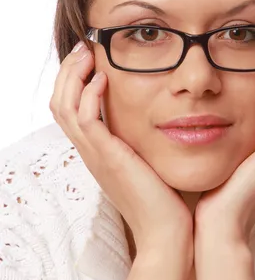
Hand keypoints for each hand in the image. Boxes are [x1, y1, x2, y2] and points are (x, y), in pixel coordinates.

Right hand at [49, 41, 193, 263]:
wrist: (169, 233)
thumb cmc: (166, 201)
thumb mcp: (150, 164)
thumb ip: (145, 142)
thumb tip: (162, 121)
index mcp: (98, 152)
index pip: (71, 110)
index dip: (75, 82)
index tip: (92, 58)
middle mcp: (91, 153)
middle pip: (60, 103)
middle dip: (69, 71)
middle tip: (85, 47)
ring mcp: (96, 156)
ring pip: (64, 107)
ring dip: (74, 76)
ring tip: (89, 54)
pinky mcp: (108, 159)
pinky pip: (85, 120)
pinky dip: (89, 96)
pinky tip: (104, 80)